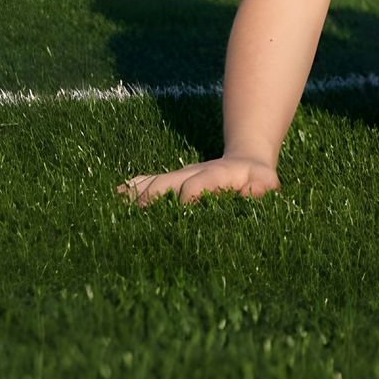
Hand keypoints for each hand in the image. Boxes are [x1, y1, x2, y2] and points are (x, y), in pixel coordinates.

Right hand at [118, 156, 279, 205]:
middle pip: (166, 183)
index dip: (188, 195)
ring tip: (113, 210)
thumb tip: (254, 193)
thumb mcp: (266, 182)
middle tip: (133, 216)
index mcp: (216, 176)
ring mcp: (179, 178)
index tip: (179, 208)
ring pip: (153, 183)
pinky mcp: (170, 183)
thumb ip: (261, 187)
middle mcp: (192, 174)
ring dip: (135, 195)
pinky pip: (147, 184)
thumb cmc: (258, 179)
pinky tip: (112, 199)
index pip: (198, 184)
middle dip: (150, 198)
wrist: (245, 162)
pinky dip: (131, 191)